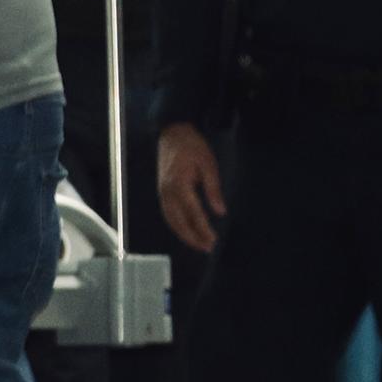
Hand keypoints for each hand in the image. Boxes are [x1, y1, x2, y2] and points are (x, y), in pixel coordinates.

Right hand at [157, 123, 225, 253]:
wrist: (172, 134)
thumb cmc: (193, 147)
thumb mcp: (208, 165)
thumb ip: (213, 189)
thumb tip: (220, 212)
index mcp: (180, 185)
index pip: (193, 214)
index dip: (203, 229)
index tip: (213, 240)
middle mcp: (168, 192)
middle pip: (179, 221)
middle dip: (192, 237)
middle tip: (206, 248)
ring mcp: (162, 192)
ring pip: (171, 220)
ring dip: (183, 234)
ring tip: (197, 244)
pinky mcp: (161, 191)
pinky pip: (167, 213)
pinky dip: (175, 225)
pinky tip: (184, 230)